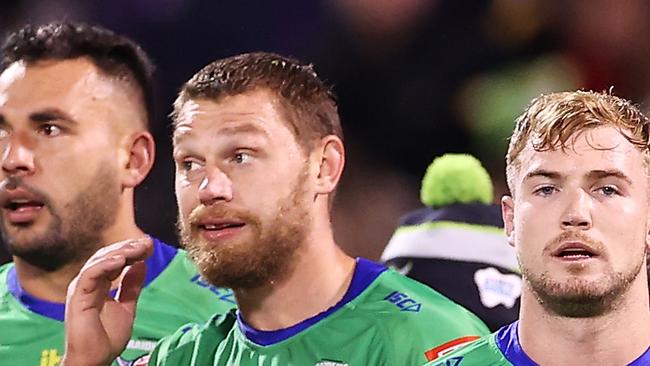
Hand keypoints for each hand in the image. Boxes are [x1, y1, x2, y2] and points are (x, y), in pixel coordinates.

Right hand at [61, 237, 153, 365]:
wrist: (95, 359)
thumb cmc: (106, 338)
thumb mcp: (127, 306)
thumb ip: (132, 286)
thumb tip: (141, 264)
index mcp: (98, 284)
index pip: (114, 260)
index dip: (131, 251)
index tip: (149, 246)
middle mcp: (88, 283)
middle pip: (107, 257)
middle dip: (128, 247)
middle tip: (146, 242)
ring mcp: (81, 289)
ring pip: (98, 262)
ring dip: (120, 252)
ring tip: (137, 248)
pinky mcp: (77, 297)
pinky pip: (89, 275)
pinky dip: (104, 265)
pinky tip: (120, 261)